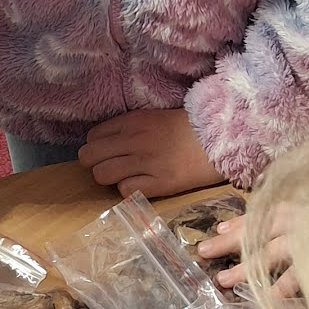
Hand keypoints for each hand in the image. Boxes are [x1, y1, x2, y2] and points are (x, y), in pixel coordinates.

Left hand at [78, 107, 223, 198]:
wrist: (220, 139)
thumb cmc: (187, 129)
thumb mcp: (154, 118)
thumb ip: (128, 128)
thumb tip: (105, 143)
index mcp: (132, 121)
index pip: (92, 137)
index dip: (97, 148)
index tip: (109, 153)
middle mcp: (134, 140)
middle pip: (89, 156)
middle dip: (95, 164)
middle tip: (111, 168)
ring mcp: (146, 162)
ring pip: (102, 174)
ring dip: (110, 179)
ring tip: (126, 178)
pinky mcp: (160, 183)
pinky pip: (126, 191)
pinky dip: (129, 191)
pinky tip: (141, 186)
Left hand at [196, 205, 297, 294]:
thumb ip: (300, 212)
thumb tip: (284, 215)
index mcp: (296, 208)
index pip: (262, 215)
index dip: (240, 223)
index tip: (220, 229)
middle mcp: (297, 221)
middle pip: (257, 231)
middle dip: (229, 241)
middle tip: (203, 250)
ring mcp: (305, 242)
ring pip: (268, 254)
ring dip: (244, 268)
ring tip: (222, 279)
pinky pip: (293, 277)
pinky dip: (278, 288)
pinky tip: (265, 298)